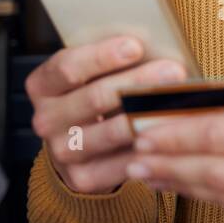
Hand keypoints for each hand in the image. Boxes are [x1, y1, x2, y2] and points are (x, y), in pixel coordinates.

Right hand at [26, 36, 187, 193]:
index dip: (102, 56)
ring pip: (112, 131)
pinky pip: (124, 162)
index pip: (68, 67)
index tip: (136, 46)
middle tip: (174, 72)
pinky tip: (174, 132)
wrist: (80, 146)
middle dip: (139, 82)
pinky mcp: (82, 178)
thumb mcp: (91, 74)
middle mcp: (45, 120)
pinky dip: (151, 146)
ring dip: (151, 116)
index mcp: (42, 85)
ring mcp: (62, 152)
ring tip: (181, 101)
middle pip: (95, 97)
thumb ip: (113, 60)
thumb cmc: (94, 97)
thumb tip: (158, 44)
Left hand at [126, 72, 223, 222]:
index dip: (174, 134)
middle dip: (168, 163)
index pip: (222, 135)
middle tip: (131, 152)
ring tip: (151, 169)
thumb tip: (195, 100)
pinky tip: (195, 183)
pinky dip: (219, 195)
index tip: (142, 126)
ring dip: (184, 184)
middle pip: (218, 172)